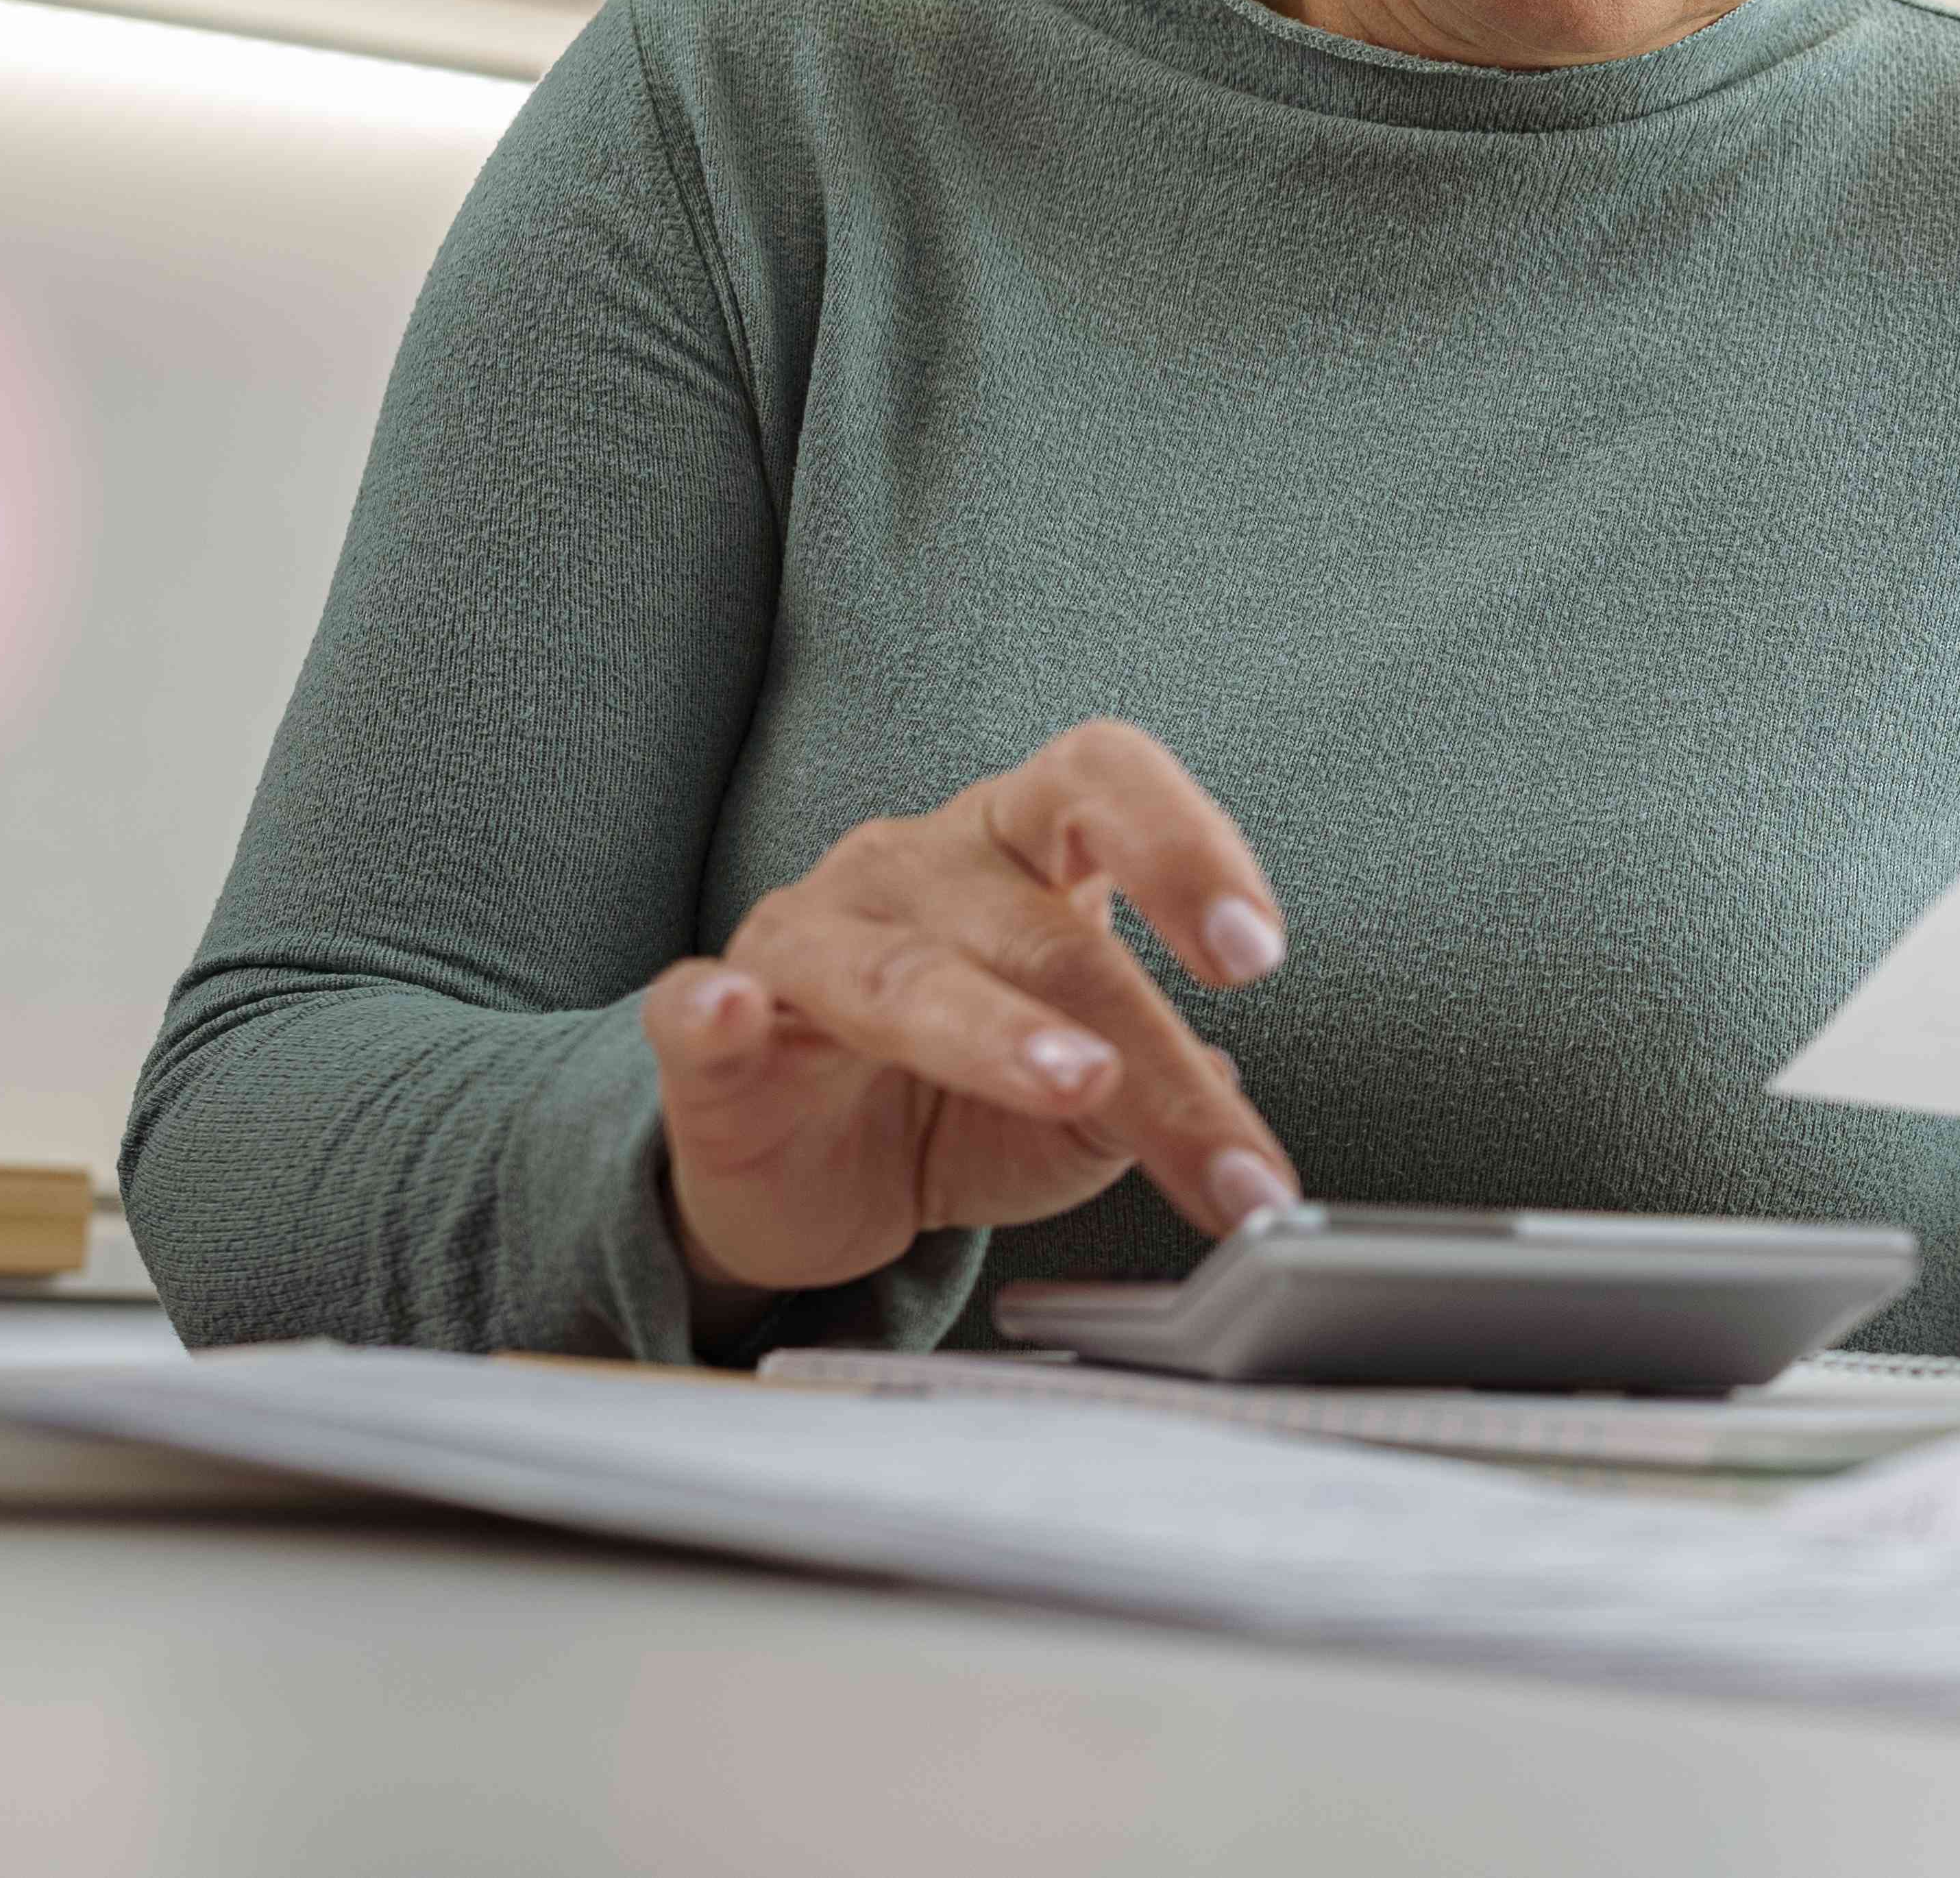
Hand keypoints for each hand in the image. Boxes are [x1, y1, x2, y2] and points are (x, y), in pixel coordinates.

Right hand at [640, 722, 1301, 1322]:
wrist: (809, 1174)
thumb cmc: (964, 1103)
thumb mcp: (1081, 1111)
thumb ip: (1154, 1098)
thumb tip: (1234, 1112)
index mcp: (1022, 848)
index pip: (1107, 785)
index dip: (1187, 845)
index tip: (1258, 950)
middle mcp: (916, 867)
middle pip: (1039, 928)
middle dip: (1140, 1035)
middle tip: (1211, 1119)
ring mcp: (806, 940)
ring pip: (901, 973)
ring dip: (994, 1030)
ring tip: (1075, 1083)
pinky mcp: (714, 1032)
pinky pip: (700, 1007)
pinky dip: (714, 1012)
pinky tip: (732, 1013)